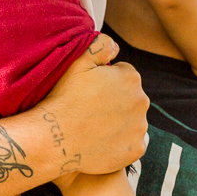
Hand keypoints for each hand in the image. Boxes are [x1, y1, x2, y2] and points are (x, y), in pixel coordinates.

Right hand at [40, 34, 149, 175]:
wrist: (54, 140)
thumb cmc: (64, 98)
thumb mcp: (77, 61)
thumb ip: (101, 45)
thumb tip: (116, 47)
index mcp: (131, 78)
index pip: (123, 75)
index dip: (105, 82)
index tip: (90, 91)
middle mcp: (142, 101)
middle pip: (130, 97)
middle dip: (115, 100)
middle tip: (90, 109)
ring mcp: (140, 127)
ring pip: (132, 120)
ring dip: (119, 121)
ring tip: (94, 126)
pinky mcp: (136, 150)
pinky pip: (132, 142)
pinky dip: (121, 142)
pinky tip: (101, 141)